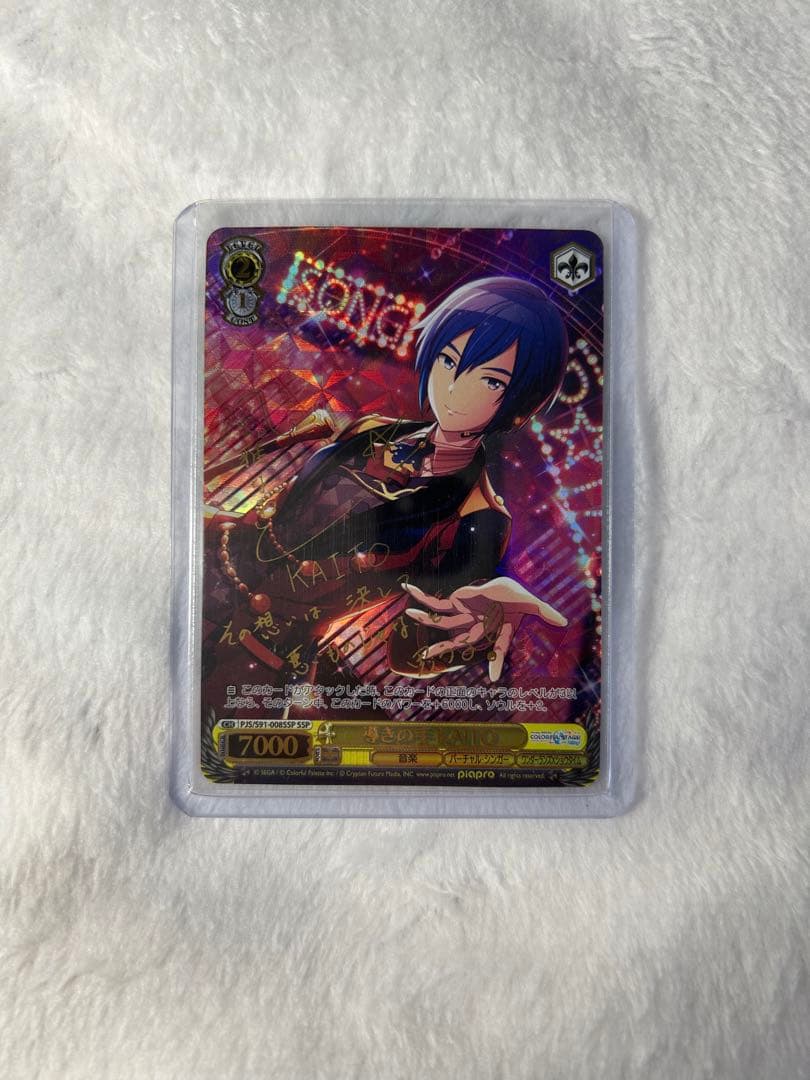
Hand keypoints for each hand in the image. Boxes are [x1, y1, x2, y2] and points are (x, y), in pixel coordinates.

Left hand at [402, 577, 566, 682]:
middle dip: (442, 647)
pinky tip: (409, 590)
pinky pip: (436, 602)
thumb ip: (544, 612)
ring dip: (425, 618)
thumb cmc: (515, 597)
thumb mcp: (530, 603)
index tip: (495, 679)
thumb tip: (564, 621)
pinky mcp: (456, 602)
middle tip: (426, 656)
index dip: (497, 662)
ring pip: (442, 621)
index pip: (498, 649)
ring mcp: (464, 615)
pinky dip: (423, 597)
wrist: (503, 586)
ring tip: (409, 616)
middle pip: (457, 640)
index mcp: (494, 631)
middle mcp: (476, 627)